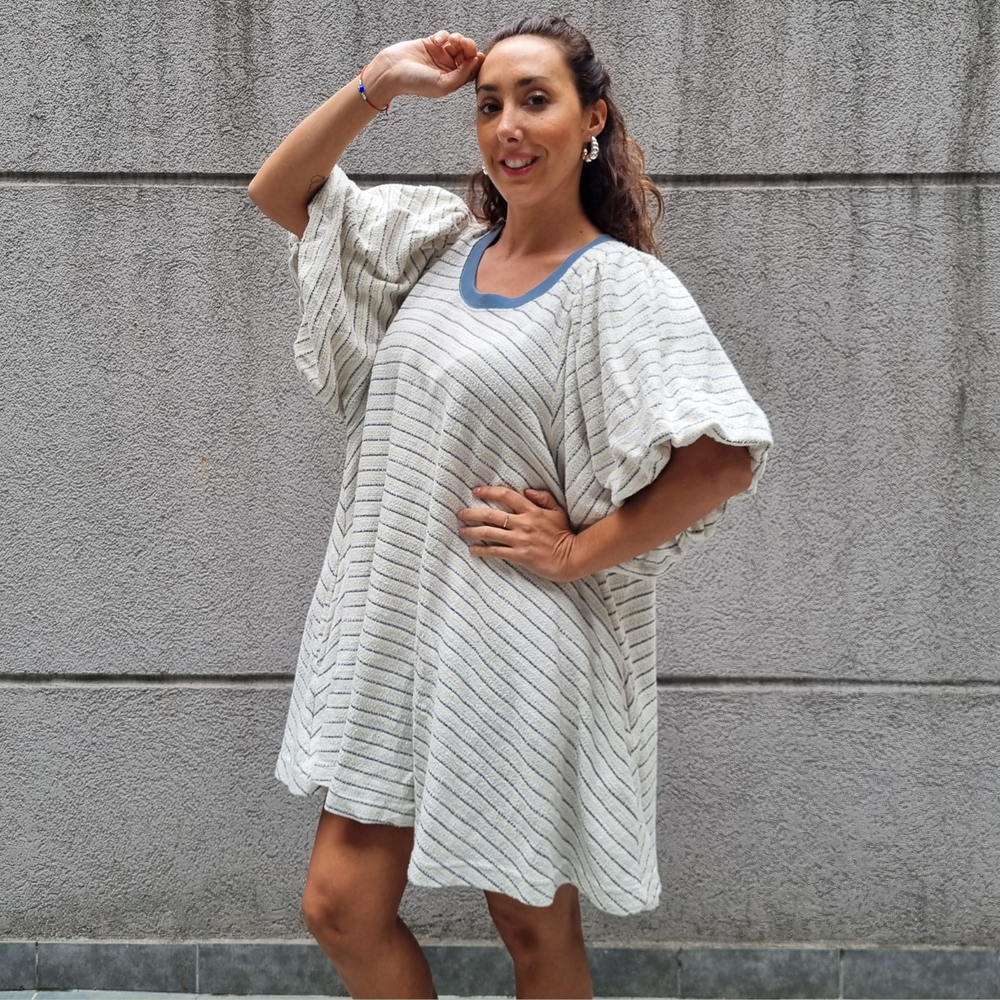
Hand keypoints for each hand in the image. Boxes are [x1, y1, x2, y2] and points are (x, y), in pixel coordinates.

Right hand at [373, 30, 484, 101]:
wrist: (393, 71)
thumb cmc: (415, 82)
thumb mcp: (444, 84)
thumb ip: (462, 75)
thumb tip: (476, 62)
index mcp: (451, 81)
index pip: (470, 70)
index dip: (476, 62)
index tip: (477, 56)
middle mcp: (447, 68)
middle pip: (466, 55)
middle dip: (468, 47)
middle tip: (464, 44)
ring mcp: (439, 55)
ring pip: (457, 43)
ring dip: (458, 39)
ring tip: (451, 41)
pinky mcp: (430, 43)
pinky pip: (444, 36)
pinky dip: (443, 36)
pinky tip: (436, 41)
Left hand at [456, 485, 580, 583]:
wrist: (572, 557)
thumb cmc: (565, 534)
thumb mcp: (557, 511)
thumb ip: (543, 498)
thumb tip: (526, 490)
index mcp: (532, 510)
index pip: (506, 496)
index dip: (489, 492)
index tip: (476, 491)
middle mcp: (523, 523)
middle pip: (491, 515)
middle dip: (472, 513)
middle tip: (460, 513)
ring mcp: (520, 540)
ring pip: (490, 533)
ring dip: (472, 531)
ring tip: (461, 531)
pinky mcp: (519, 555)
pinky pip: (496, 552)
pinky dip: (482, 550)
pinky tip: (472, 550)